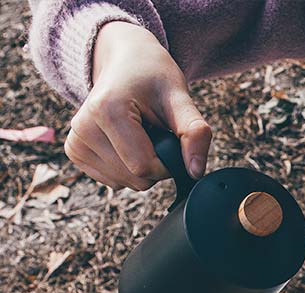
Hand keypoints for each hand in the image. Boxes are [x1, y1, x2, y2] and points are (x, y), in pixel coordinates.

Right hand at [65, 21, 211, 189]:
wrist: (125, 63)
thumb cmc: (152, 77)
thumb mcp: (180, 98)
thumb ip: (195, 133)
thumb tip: (196, 172)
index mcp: (106, 110)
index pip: (144, 168)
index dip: (167, 162)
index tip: (169, 138)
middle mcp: (83, 128)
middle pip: (136, 179)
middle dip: (156, 165)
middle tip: (154, 132)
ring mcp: (75, 142)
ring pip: (126, 183)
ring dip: (142, 166)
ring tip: (139, 133)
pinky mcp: (75, 152)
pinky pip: (114, 181)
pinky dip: (127, 168)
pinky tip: (125, 142)